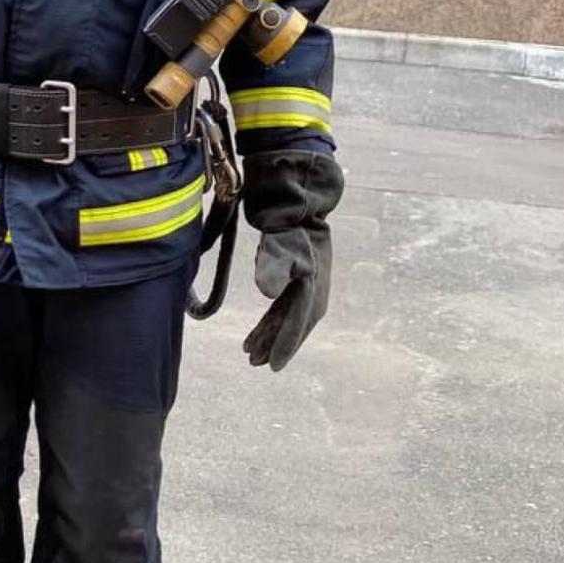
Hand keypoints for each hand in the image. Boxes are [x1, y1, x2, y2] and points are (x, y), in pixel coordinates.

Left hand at [239, 150, 343, 371]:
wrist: (297, 195)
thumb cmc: (287, 220)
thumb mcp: (279, 242)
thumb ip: (273, 266)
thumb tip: (268, 293)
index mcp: (313, 282)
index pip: (299, 320)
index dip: (286, 344)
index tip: (273, 366)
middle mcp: (314, 285)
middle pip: (294, 323)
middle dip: (276, 344)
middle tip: (255, 363)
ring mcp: (307, 280)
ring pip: (288, 316)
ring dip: (270, 334)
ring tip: (249, 352)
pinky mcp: (298, 274)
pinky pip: (284, 304)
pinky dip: (271, 319)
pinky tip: (259, 331)